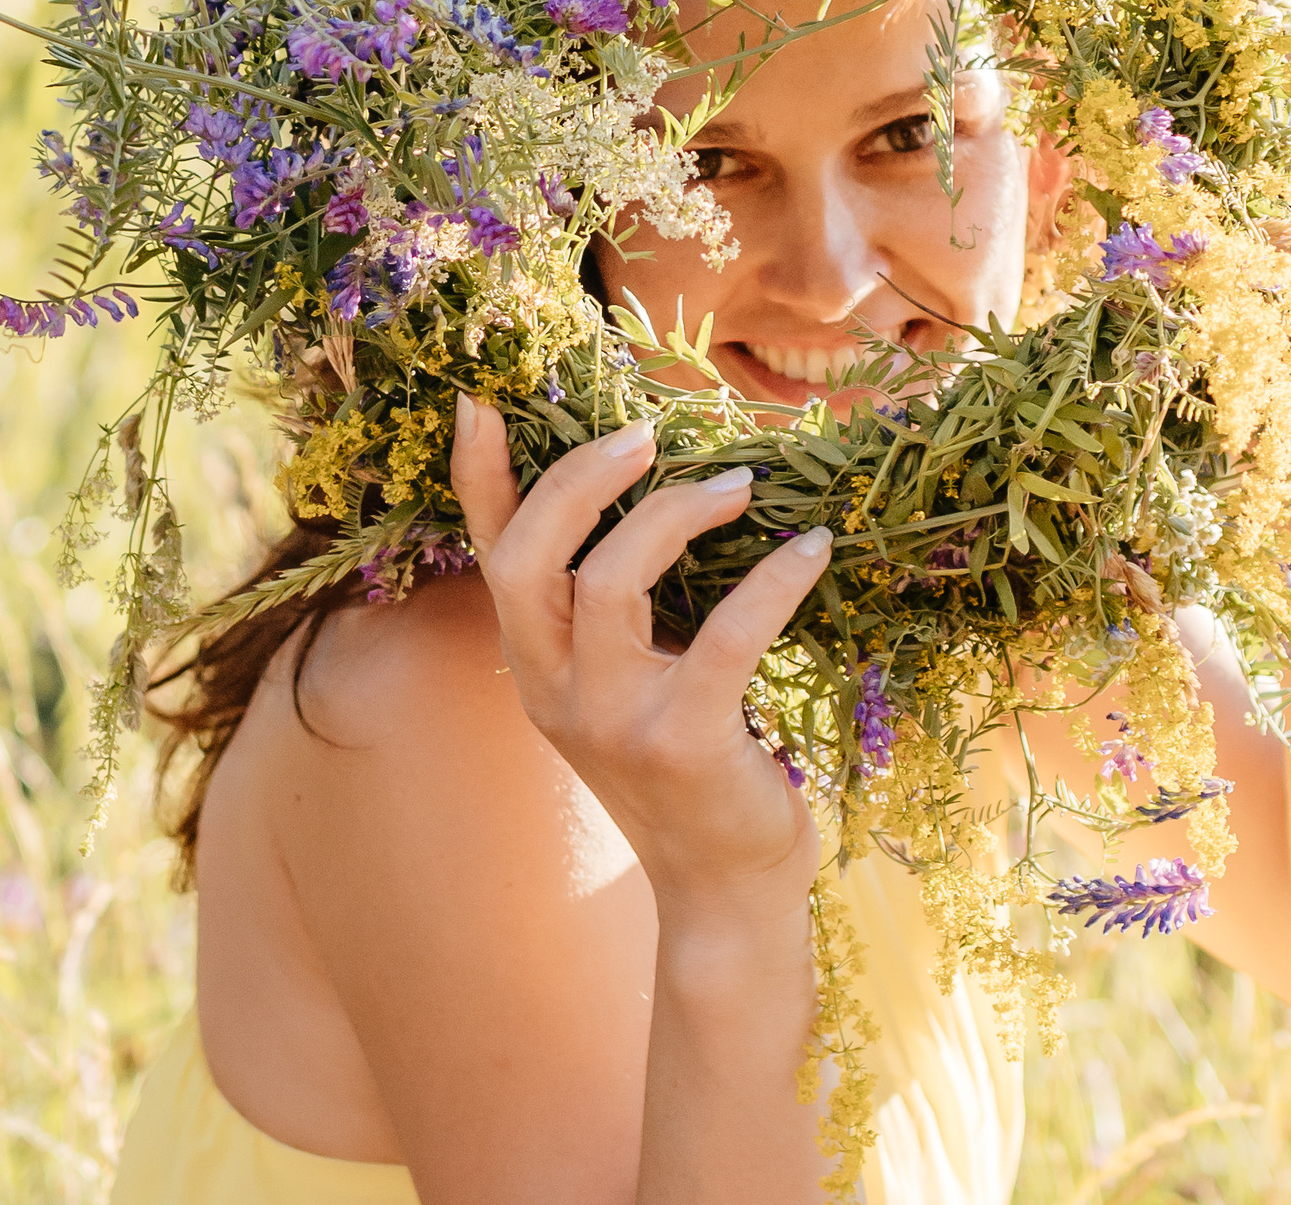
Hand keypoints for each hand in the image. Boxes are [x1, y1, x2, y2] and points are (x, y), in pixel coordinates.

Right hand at [450, 396, 831, 926]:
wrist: (724, 889)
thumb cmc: (690, 768)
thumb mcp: (629, 687)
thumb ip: (615, 616)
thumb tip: (652, 501)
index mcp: (536, 669)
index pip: (490, 556)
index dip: (479, 478)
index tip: (481, 401)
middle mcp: (555, 692)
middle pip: (529, 559)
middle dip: (580, 480)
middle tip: (646, 437)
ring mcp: (614, 721)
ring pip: (611, 583)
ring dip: (676, 514)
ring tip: (738, 485)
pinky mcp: (685, 741)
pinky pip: (723, 636)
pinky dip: (772, 580)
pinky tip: (811, 548)